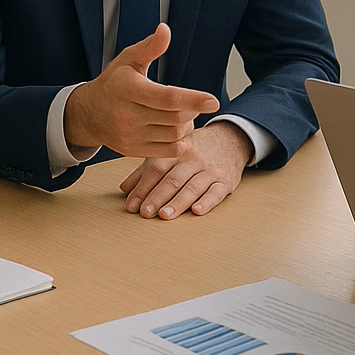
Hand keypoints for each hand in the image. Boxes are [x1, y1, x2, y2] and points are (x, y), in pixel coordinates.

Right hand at [64, 24, 220, 156]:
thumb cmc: (113, 82)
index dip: (192, 99)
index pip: (167, 97)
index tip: (214, 100)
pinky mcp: (133, 150)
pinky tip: (177, 128)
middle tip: (193, 102)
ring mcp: (130, 135)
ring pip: (174, 134)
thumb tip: (165, 29)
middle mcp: (127, 114)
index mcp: (128, 89)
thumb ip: (150, 46)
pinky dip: (180, 141)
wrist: (88, 113)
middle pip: (175, 117)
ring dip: (188, 124)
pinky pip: (168, 150)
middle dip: (192, 109)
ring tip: (183, 113)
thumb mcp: (128, 59)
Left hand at [118, 121, 250, 219]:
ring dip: (178, 202)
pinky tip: (197, 210)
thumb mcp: (170, 153)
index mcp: (175, 151)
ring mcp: (210, 170)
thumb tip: (124, 188)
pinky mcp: (225, 180)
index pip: (156, 169)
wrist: (230, 139)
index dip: (143, 187)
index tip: (131, 205)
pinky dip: (207, 202)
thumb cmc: (194, 150)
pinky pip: (216, 192)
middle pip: (173, 179)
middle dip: (157, 197)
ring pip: (192, 186)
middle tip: (145, 213)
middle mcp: (192, 159)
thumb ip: (146, 170)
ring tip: (164, 215)